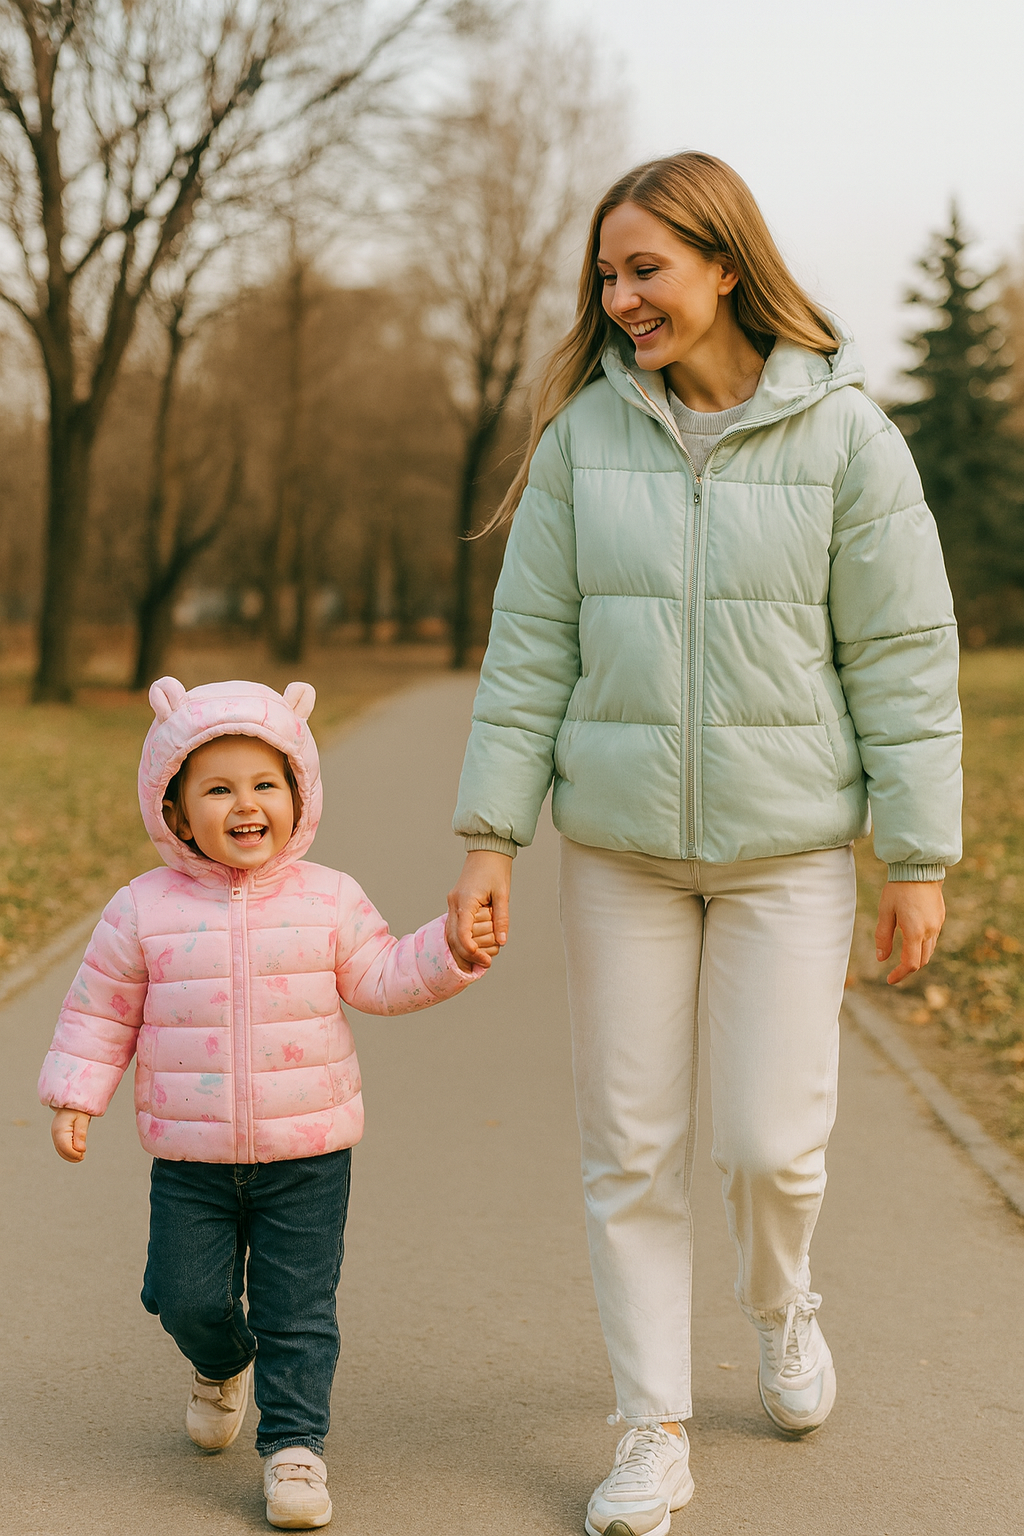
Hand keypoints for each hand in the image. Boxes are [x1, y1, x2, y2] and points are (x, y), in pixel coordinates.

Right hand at [52, 1108, 90, 1161]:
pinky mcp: (57, 1134)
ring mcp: (54, 1134)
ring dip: (69, 1156)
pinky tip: (76, 1153)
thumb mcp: (83, 1119)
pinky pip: (60, 1147)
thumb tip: (80, 1149)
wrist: (72, 1101)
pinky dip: (67, 1152)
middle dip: (72, 1156)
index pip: (65, 1147)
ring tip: (80, 1156)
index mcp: (60, 1129)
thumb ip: (81, 1134)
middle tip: (82, 1157)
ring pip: (60, 1150)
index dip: (74, 1154)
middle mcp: (55, 1132)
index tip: (83, 1154)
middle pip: (61, 1150)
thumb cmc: (78, 1109)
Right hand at [447, 851, 511, 970]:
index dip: (470, 950)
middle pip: (453, 937)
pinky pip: (455, 926)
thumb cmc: (496, 870)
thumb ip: (501, 919)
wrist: (487, 851)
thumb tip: (501, 942)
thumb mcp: (503, 895)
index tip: (483, 960)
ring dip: (465, 946)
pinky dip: (464, 937)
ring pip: (452, 933)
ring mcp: (453, 903)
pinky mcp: (456, 903)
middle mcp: (455, 903)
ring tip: (484, 954)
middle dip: (468, 953)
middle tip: (486, 963)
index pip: (462, 932)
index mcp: (466, 900)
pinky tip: (477, 944)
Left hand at [875, 880, 945, 984]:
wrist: (919, 869)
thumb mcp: (885, 912)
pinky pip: (933, 938)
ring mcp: (937, 924)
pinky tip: (912, 939)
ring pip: (929, 950)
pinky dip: (923, 945)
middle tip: (895, 971)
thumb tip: (881, 959)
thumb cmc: (898, 889)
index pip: (911, 964)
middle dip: (908, 968)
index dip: (900, 974)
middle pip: (922, 960)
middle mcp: (929, 931)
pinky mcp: (940, 917)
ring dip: (917, 957)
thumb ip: (883, 937)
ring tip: (903, 955)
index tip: (889, 979)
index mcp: (914, 932)